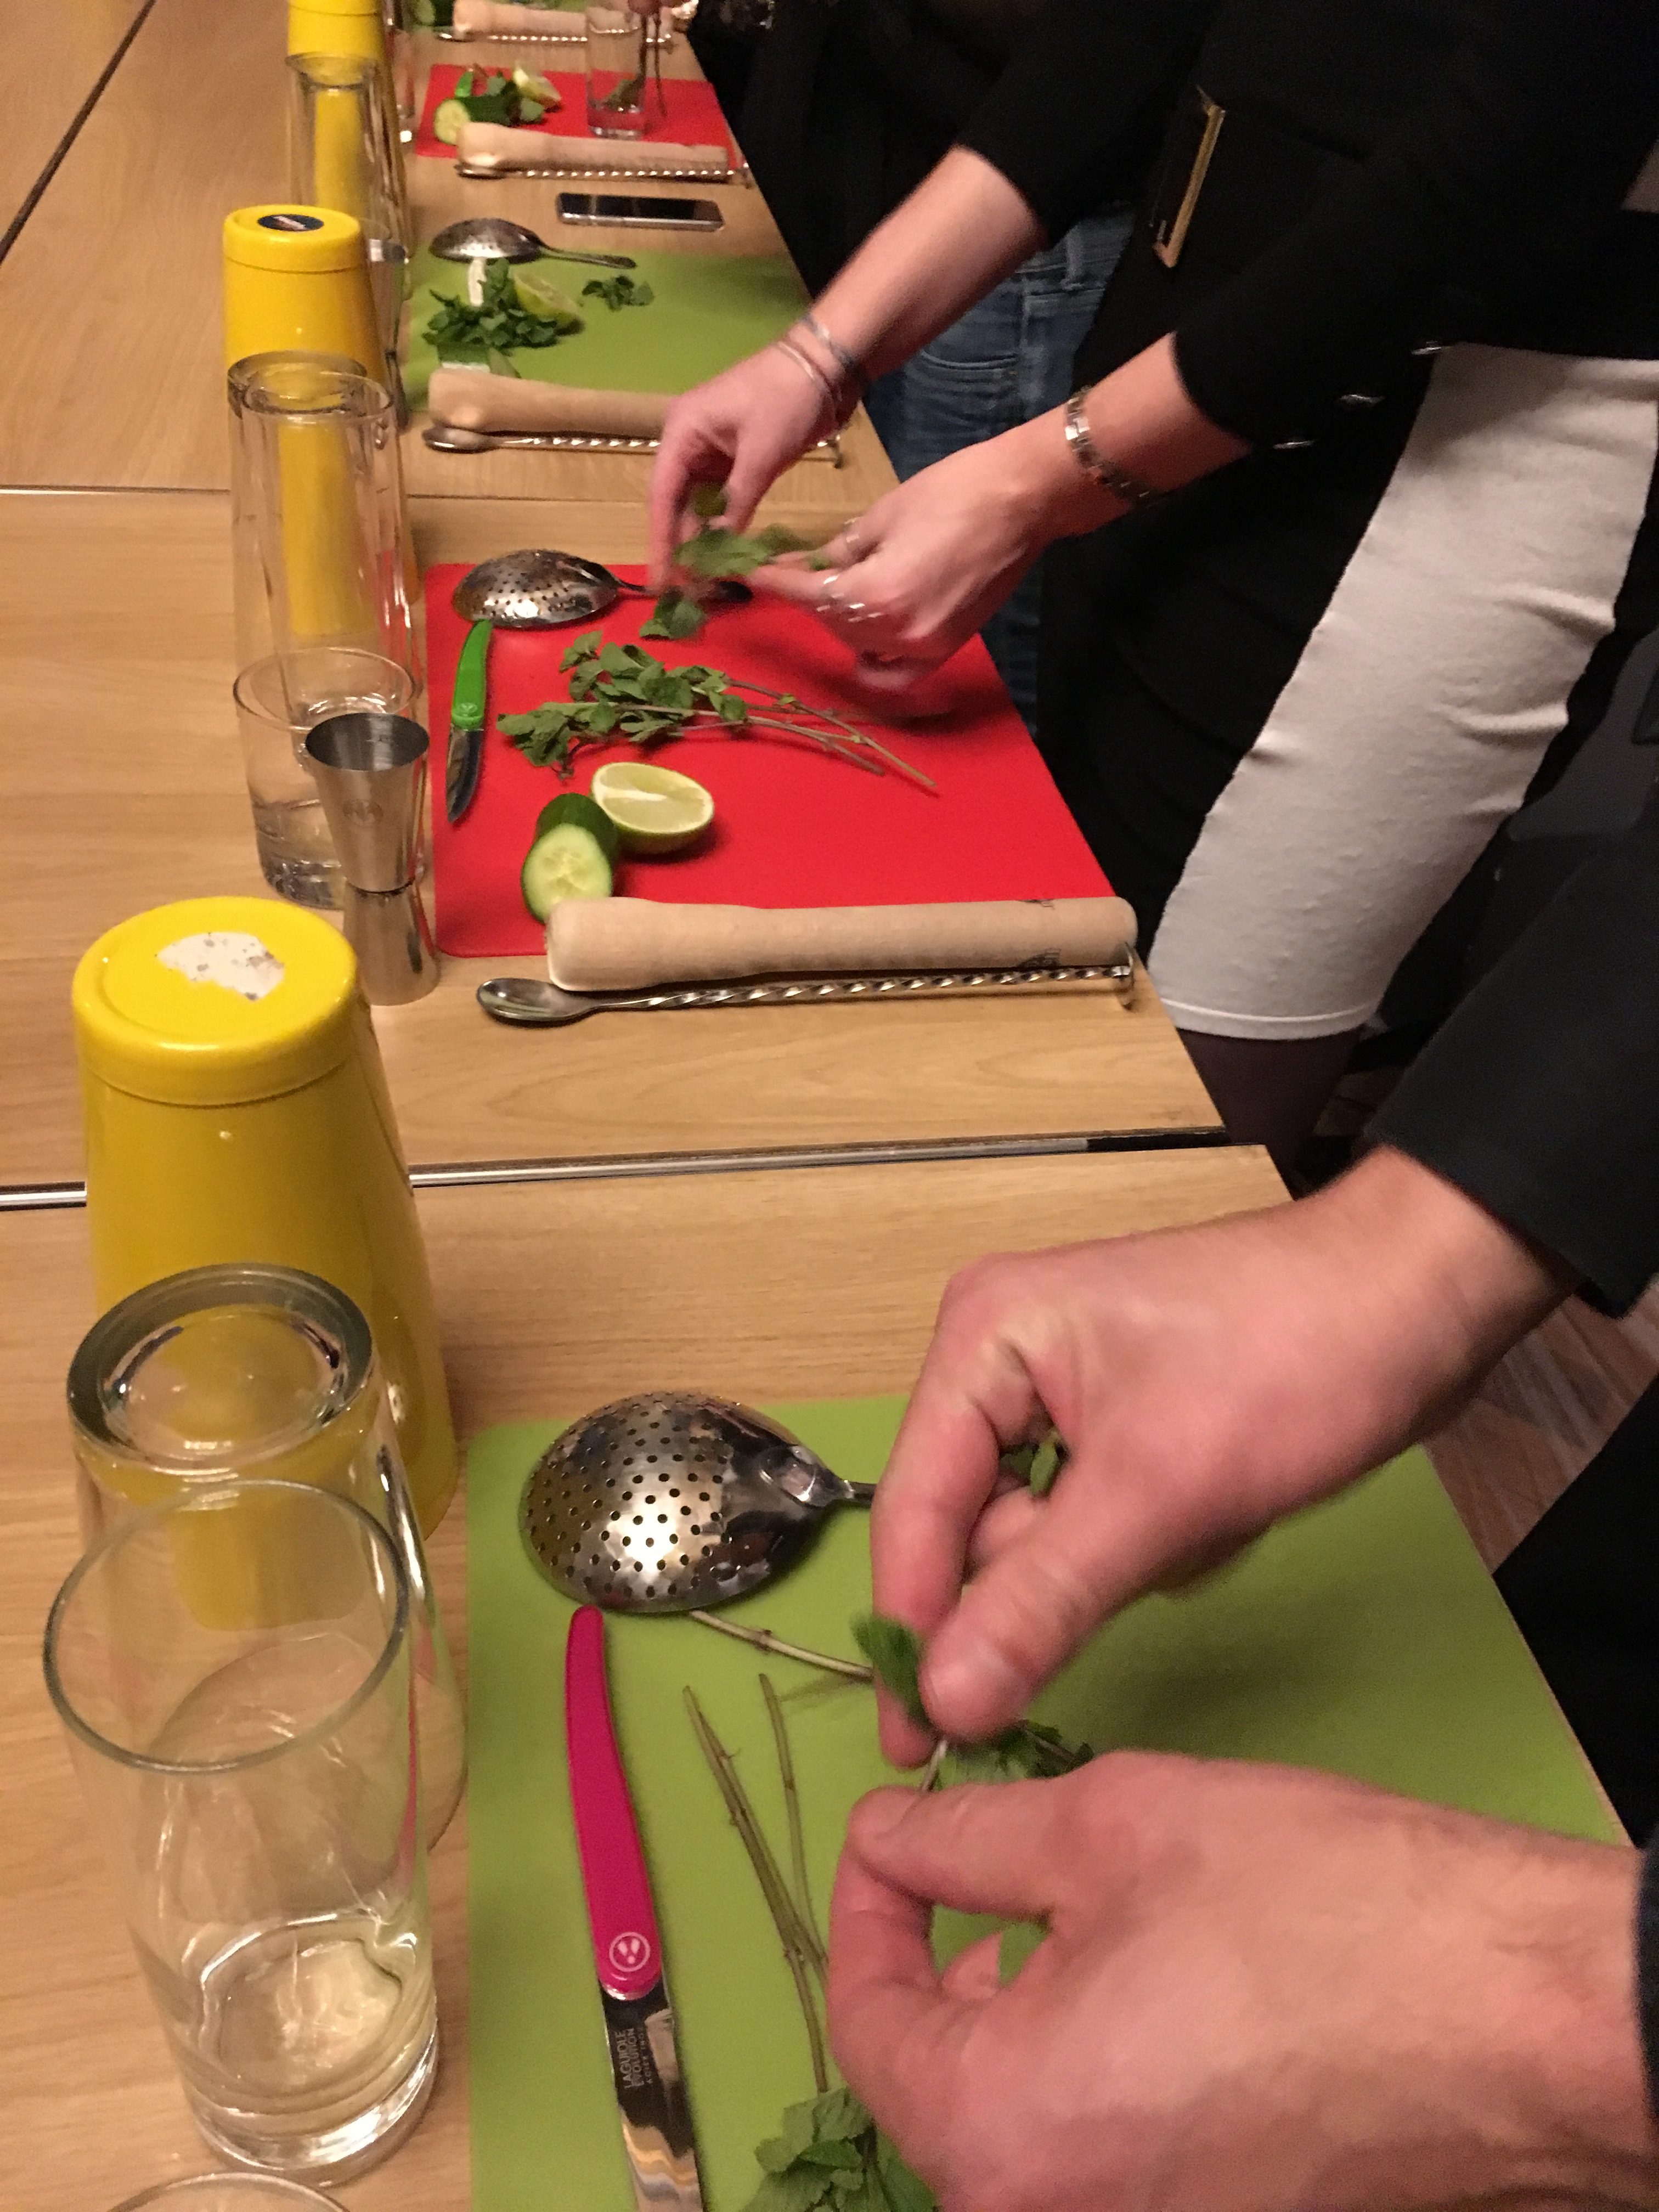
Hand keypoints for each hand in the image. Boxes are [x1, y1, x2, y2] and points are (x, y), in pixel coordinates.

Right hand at [647, 347, 828, 583]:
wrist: (823, 364)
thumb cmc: (787, 397)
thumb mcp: (761, 455)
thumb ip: (737, 503)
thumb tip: (722, 549)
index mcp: (682, 431)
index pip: (662, 495)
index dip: (660, 540)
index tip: (659, 579)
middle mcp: (688, 442)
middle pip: (675, 503)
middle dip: (680, 546)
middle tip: (683, 591)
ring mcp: (711, 450)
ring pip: (697, 504)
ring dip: (700, 540)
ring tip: (702, 581)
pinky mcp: (734, 459)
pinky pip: (719, 499)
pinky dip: (721, 525)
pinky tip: (723, 554)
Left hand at [751, 425, 1058, 694]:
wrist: (1023, 499)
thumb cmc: (954, 492)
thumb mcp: (881, 516)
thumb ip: (838, 552)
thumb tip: (805, 567)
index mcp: (877, 594)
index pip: (810, 595)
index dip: (776, 583)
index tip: (748, 572)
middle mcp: (897, 633)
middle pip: (833, 623)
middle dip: (812, 596)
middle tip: (797, 569)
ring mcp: (923, 647)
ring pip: (860, 645)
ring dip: (841, 620)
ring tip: (838, 586)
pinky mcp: (945, 649)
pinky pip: (895, 673)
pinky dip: (873, 662)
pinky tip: (864, 639)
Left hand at [829, 1756, 1651, 2211]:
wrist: (1512, 2016)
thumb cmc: (1312, 1911)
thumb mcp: (1103, 1828)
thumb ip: (960, 1840)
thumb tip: (885, 1835)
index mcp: (1000, 2136)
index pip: (865, 2024)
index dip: (866, 1909)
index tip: (892, 1833)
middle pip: (938, 2089)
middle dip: (944, 1965)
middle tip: (975, 1863)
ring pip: (1019, 2122)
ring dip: (1016, 2016)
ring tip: (1063, 1915)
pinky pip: (1096, 2151)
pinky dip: (1086, 2068)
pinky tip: (1137, 1984)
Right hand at [871, 1147, 1569, 1759]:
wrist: (1426, 1295)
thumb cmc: (1292, 1360)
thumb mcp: (1158, 1493)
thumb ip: (1039, 1601)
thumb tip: (943, 1704)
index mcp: (983, 1341)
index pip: (914, 1510)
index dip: (911, 1632)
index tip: (915, 1748)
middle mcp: (1004, 1361)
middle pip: (977, 1528)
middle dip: (1061, 1576)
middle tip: (1119, 1607)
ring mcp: (1066, 1393)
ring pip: (1051, 1538)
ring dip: (1130, 1556)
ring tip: (1212, 1508)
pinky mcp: (1127, 1425)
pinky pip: (1108, 1524)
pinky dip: (1164, 1539)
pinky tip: (1229, 1504)